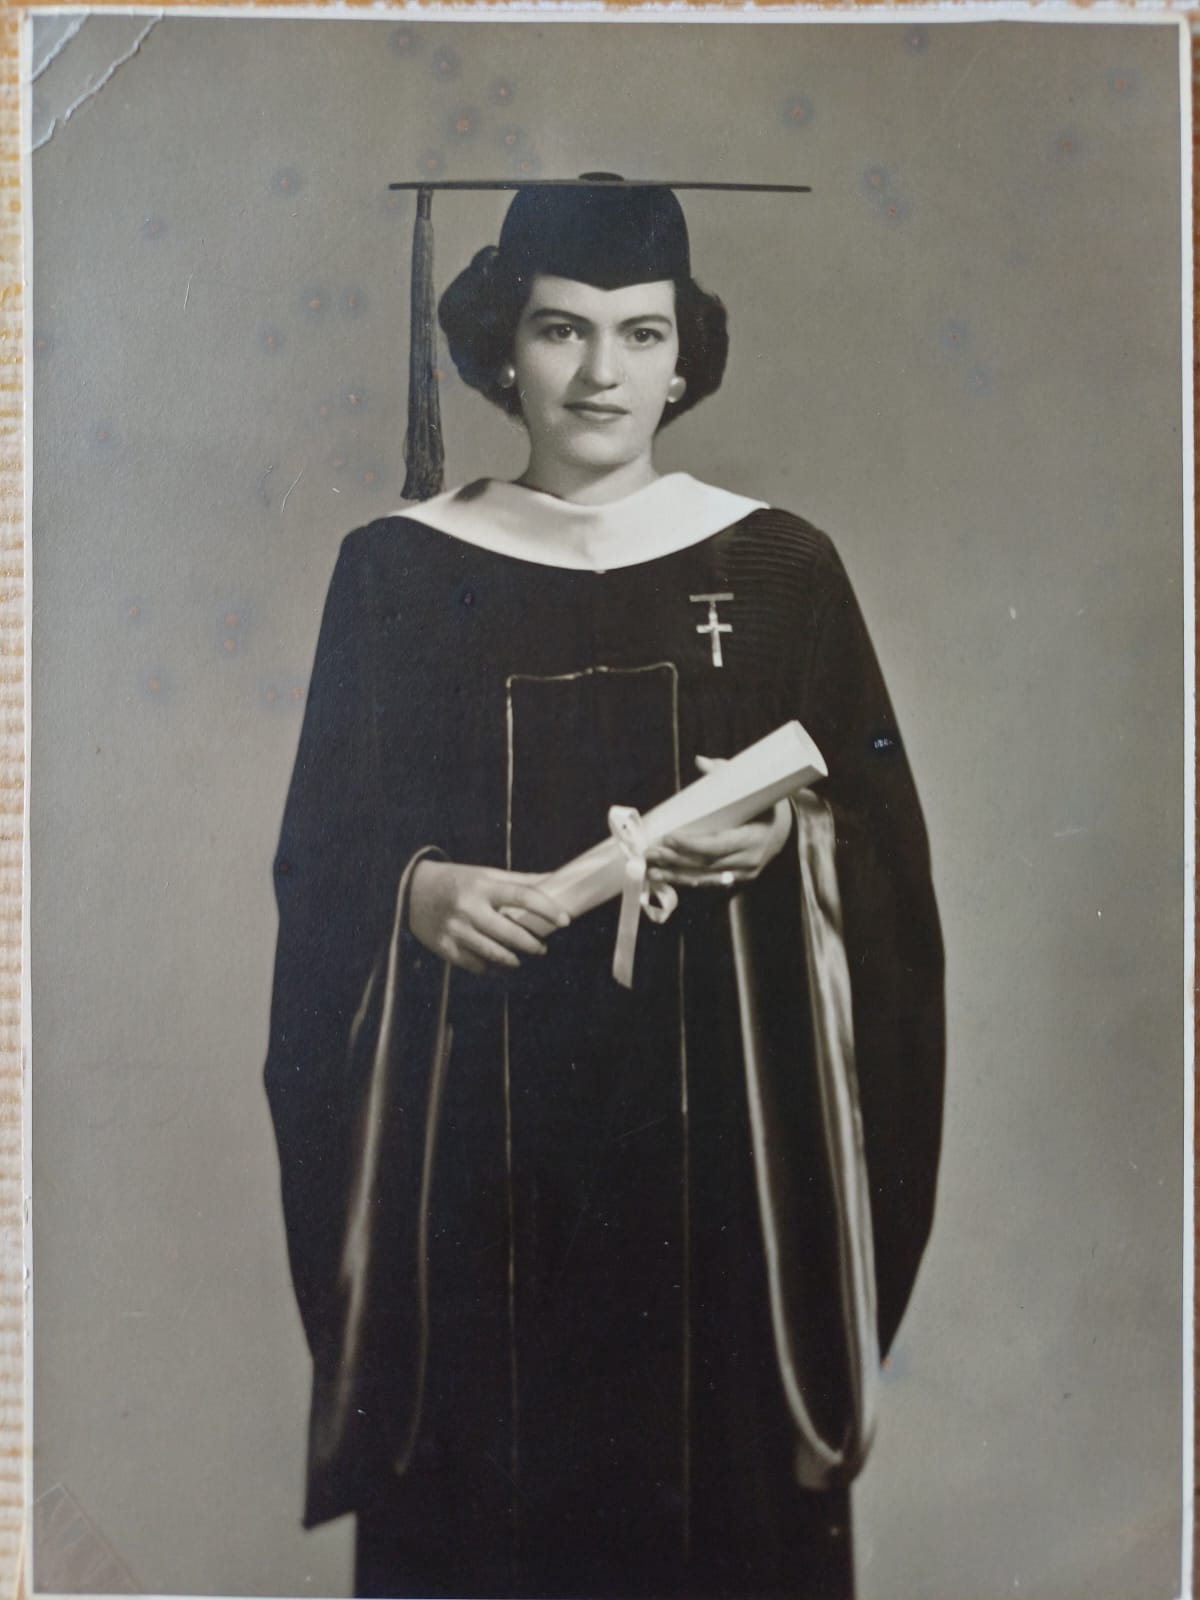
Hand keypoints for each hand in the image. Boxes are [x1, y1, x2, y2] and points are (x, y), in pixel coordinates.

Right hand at [408, 860, 569, 974]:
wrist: (409, 890)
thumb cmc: (457, 881)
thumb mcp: (486, 874)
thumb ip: (520, 881)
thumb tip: (556, 881)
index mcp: (483, 886)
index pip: (523, 896)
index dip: (547, 909)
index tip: (565, 920)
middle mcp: (469, 908)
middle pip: (510, 933)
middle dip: (532, 943)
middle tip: (542, 947)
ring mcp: (456, 930)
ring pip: (494, 954)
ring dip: (514, 959)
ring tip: (522, 956)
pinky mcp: (444, 948)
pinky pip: (475, 965)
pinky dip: (490, 967)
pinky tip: (497, 963)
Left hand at [644, 756, 793, 890]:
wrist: (788, 830)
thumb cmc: (766, 805)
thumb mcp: (753, 789)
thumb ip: (726, 774)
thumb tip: (700, 761)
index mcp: (755, 837)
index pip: (719, 845)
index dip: (692, 844)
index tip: (669, 837)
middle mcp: (749, 861)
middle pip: (706, 864)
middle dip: (675, 859)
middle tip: (650, 851)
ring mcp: (743, 874)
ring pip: (704, 878)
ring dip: (674, 874)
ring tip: (650, 870)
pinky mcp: (736, 881)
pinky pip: (707, 883)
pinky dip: (684, 880)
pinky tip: (664, 877)